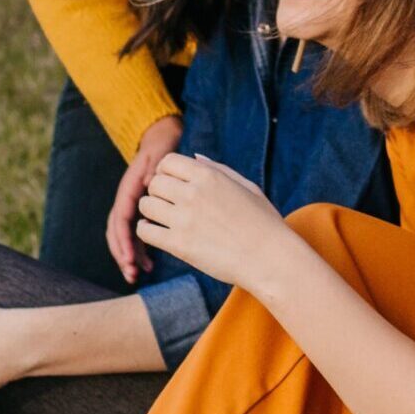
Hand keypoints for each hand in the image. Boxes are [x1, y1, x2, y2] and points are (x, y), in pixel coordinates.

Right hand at [108, 116, 182, 283]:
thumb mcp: (159, 157)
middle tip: (132, 273)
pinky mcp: (142, 212)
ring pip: (125, 236)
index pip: (121, 217)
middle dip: (122, 253)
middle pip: (117, 231)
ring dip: (128, 256)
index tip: (129, 256)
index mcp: (129, 190)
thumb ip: (154, 169)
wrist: (162, 142)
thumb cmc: (162, 150)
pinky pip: (137, 234)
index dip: (124, 238)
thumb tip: (150, 182)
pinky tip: (149, 265)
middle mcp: (127, 200)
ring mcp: (133, 207)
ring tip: (137, 275)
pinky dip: (140, 250)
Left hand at [136, 155, 291, 295]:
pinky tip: (161, 234)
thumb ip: (218, 169)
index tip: (175, 184)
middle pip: (154, 183)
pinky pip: (145, 231)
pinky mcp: (178, 244)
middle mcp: (193, 193)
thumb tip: (195, 157)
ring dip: (152, 211)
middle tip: (170, 204)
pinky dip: (148, 231)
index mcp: (210, 176)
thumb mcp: (247, 186)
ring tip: (165, 220)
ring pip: (146, 205)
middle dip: (159, 192)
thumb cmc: (263, 221)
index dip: (167, 172)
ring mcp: (184, 219)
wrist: (269, 257)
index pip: (168, 162)